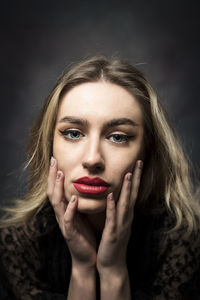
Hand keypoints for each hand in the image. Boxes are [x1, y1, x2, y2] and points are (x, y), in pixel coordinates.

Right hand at [47, 157, 96, 270]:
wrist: (88, 256)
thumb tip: (82, 184)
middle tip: (53, 160)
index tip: (56, 158)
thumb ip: (78, 200)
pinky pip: (68, 219)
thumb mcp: (81, 213)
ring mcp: (64, 223)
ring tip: (59, 173)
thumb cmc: (85, 233)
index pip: (56, 188)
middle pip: (52, 192)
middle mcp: (61, 214)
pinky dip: (70, 208)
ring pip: (57, 203)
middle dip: (52, 176)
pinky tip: (73, 199)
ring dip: (57, 188)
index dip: (54, 174)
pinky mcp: (70, 233)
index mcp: (64, 209)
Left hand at [96, 160, 142, 275]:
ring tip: (127, 174)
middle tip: (138, 162)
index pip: (132, 193)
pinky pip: (112, 218)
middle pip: (132, 195)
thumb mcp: (116, 222)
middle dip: (135, 178)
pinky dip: (112, 206)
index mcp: (126, 214)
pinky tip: (111, 196)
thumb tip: (115, 195)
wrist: (111, 264)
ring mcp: (121, 225)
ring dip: (127, 189)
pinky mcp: (113, 234)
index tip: (137, 163)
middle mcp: (126, 217)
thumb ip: (117, 209)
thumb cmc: (112, 242)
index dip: (135, 178)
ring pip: (125, 204)